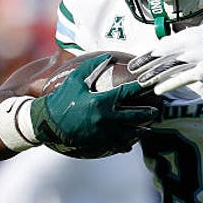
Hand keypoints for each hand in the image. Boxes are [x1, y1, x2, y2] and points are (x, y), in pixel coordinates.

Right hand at [30, 55, 158, 149]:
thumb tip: (107, 56)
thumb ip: (92, 66)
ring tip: (147, 130)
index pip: (127, 93)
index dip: (141, 87)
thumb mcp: (75, 80)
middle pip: (134, 117)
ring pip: (128, 135)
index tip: (151, 84)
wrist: (47, 123)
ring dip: (140, 132)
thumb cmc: (60, 99)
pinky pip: (117, 145)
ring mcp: (103, 132)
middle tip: (155, 112)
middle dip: (147, 114)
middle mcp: (105, 118)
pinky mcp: (98, 143)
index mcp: (101, 101)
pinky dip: (125, 145)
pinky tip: (130, 143)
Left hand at [128, 25, 202, 94]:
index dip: (149, 54)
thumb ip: (189, 36)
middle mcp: (190, 44)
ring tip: (141, 82)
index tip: (138, 60)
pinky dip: (168, 84)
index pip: (163, 45)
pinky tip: (158, 90)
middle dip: (146, 64)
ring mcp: (196, 58)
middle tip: (133, 71)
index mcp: (189, 35)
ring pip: (169, 68)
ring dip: (153, 76)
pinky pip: (182, 78)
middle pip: (162, 56)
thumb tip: (175, 38)